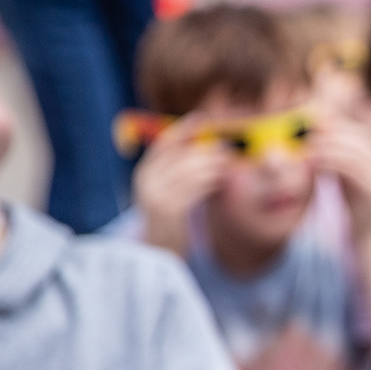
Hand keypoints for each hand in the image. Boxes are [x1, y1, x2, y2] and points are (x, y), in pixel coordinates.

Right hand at [133, 115, 223, 256]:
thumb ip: (176, 172)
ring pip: (191, 172)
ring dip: (212, 166)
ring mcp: (157, 196)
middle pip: (180, 157)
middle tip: (225, 148)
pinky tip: (221, 182)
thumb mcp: (165, 191)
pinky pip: (196, 190)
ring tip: (227, 165)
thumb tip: (202, 149)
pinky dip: (211, 183)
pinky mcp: (170, 210)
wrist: (157, 251)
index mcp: (144, 173)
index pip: (163, 145)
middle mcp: (147, 182)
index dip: (181, 130)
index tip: (199, 119)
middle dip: (205, 150)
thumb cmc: (167, 219)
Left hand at [309, 114, 370, 242]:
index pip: (361, 132)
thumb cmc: (354, 201)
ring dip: (329, 147)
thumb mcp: (346, 171)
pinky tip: (314, 163)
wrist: (368, 232)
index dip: (339, 124)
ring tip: (308, 147)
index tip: (315, 121)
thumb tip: (319, 127)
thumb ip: (337, 152)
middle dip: (333, 133)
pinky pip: (352, 171)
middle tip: (310, 132)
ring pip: (356, 153)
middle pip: (361, 138)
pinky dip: (331, 163)